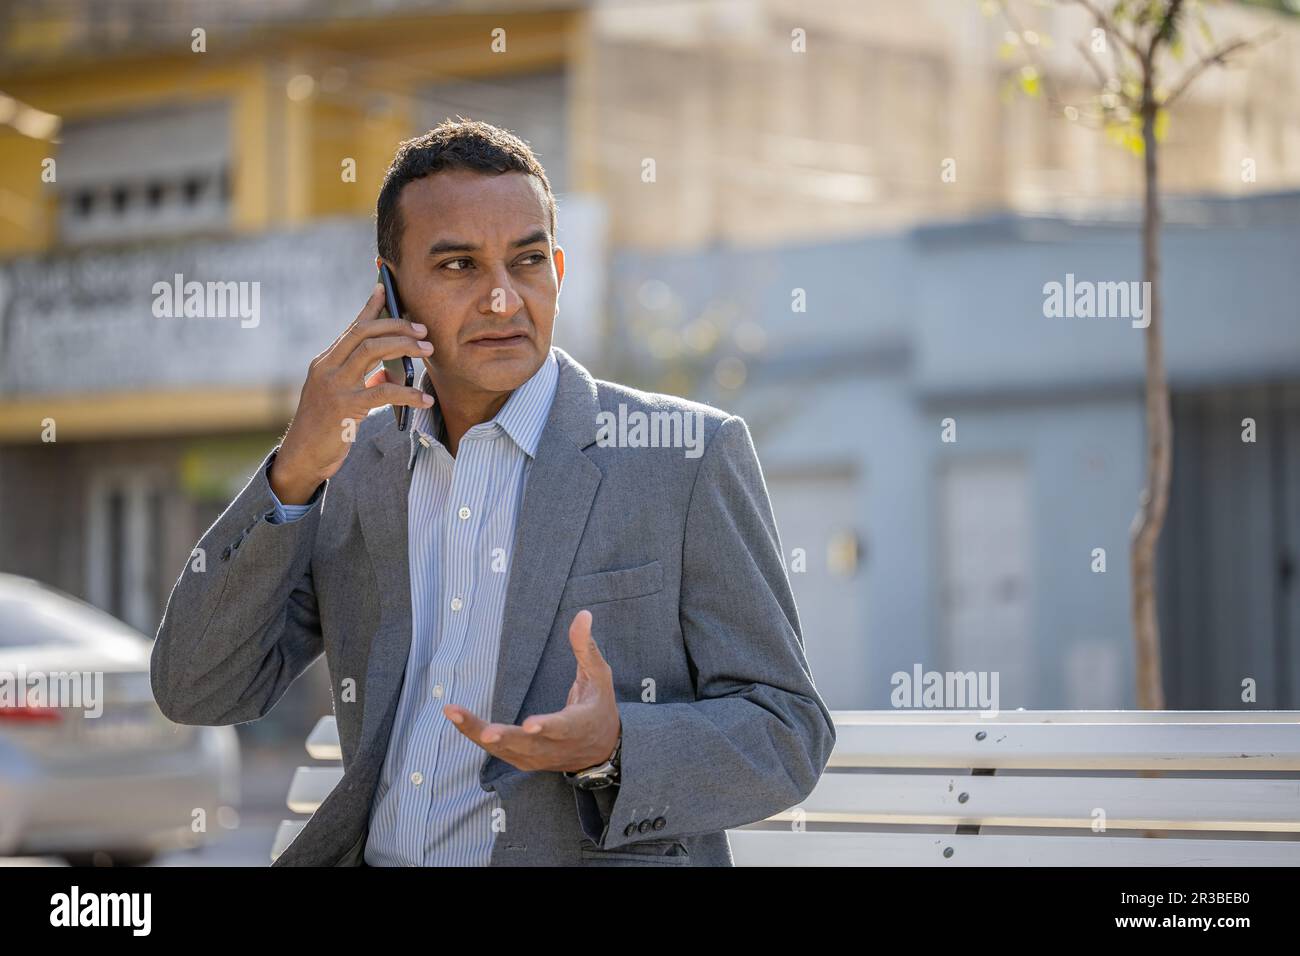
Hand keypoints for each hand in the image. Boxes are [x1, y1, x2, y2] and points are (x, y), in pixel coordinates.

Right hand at [270, 283, 434, 502]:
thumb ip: (361, 382)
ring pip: (373, 351)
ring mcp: (335, 386)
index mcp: (325, 362)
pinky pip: (384, 393)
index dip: (370, 307)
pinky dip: (408, 394)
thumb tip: (388, 374)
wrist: (302, 457)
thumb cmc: (324, 429)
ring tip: (428, 351)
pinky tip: (425, 399)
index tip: (385, 289)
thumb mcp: (340, 399)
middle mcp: (327, 368)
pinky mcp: (345, 408)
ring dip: (404, 347)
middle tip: (423, 331)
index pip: (352, 328)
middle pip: (364, 333)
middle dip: (397, 326)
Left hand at [444, 609, 620, 772]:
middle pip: (528, 745)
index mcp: (580, 725)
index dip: (547, 727)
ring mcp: (539, 759)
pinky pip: (496, 751)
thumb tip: (583, 614)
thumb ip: (586, 647)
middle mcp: (558, 747)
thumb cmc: (599, 706)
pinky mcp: (523, 762)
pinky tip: (457, 718)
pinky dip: (474, 735)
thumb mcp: (599, 676)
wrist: (601, 750)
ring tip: (454, 712)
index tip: (529, 724)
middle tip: (485, 733)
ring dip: (477, 733)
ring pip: (505, 750)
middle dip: (505, 738)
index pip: (563, 728)